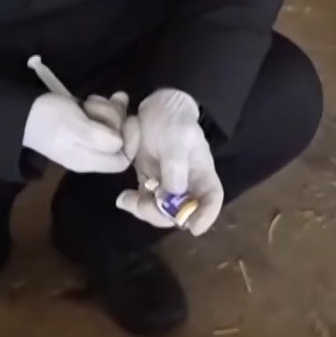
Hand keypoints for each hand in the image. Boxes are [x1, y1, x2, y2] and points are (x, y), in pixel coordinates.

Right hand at [21, 92, 131, 174]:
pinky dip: (102, 106)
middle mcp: (92, 154)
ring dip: (109, 109)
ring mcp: (89, 140)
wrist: (21, 113)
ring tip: (91, 100)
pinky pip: (103, 119)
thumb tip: (120, 142)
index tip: (129, 119)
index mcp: (89, 160)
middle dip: (117, 119)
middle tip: (105, 103)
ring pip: (113, 127)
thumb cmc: (47, 119)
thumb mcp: (72, 127)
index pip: (123, 160)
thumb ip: (96, 137)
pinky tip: (90, 99)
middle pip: (120, 141)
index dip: (131, 140)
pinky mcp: (86, 127)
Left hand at [114, 90, 224, 235]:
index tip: (194, 229)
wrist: (156, 108)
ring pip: (161, 211)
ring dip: (145, 211)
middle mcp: (188, 185)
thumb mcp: (177, 138)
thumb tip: (173, 194)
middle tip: (142, 204)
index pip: (212, 200)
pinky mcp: (151, 183)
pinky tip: (123, 197)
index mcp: (202, 174)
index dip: (207, 216)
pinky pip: (145, 202)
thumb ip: (175, 166)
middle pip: (182, 212)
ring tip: (126, 199)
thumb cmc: (174, 121)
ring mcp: (168, 186)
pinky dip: (134, 204)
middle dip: (163, 215)